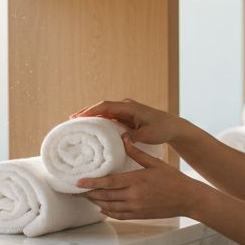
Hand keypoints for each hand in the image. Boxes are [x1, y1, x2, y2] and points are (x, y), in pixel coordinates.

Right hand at [70, 98, 186, 145]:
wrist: (173, 127)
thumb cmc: (162, 129)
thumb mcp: (148, 135)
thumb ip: (133, 137)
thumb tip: (120, 138)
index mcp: (130, 107)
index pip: (106, 106)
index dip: (91, 111)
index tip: (79, 117)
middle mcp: (126, 106)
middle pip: (102, 106)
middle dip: (87, 112)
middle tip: (71, 119)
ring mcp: (126, 110)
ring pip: (105, 111)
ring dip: (92, 116)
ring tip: (77, 123)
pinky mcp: (127, 116)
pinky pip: (110, 116)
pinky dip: (100, 120)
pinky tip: (92, 127)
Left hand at [76, 136, 210, 219]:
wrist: (188, 198)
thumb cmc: (173, 179)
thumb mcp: (155, 162)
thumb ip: (137, 152)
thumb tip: (124, 138)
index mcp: (136, 180)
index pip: (108, 182)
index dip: (92, 183)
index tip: (78, 182)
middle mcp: (133, 195)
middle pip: (105, 196)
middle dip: (89, 193)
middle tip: (76, 190)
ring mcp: (136, 207)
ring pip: (110, 207)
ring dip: (97, 202)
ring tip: (87, 197)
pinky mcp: (139, 215)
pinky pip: (119, 216)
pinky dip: (108, 212)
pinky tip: (102, 208)